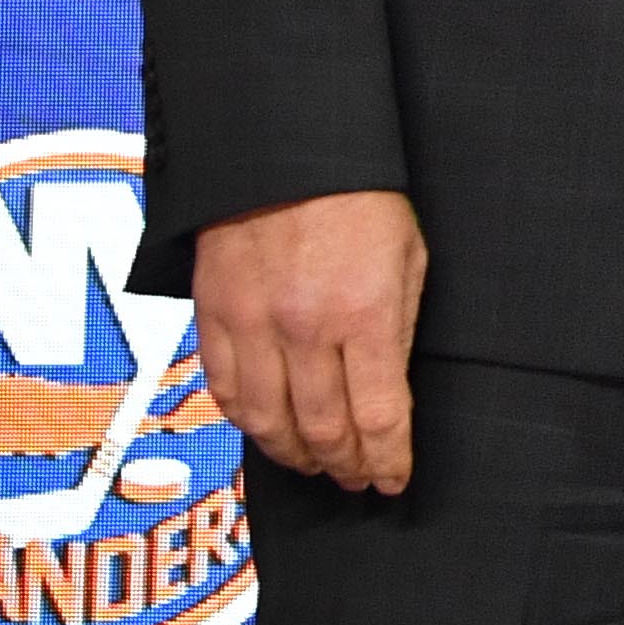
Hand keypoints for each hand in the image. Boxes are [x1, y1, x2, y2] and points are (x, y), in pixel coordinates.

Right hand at [193, 190, 428, 492]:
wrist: (285, 145)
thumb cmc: (360, 196)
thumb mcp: (408, 255)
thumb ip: (399, 327)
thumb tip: (390, 393)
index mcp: (364, 312)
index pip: (379, 417)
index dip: (389, 460)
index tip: (395, 478)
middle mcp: (305, 328)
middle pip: (325, 431)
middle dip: (346, 465)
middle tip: (358, 478)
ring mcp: (253, 324)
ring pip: (269, 424)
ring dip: (296, 456)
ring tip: (317, 465)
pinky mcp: (215, 315)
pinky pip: (226, 391)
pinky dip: (248, 422)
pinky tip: (268, 430)